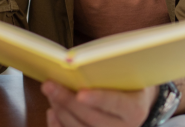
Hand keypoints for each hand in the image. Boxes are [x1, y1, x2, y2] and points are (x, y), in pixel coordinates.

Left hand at [42, 81, 157, 126]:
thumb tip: (78, 64)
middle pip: (92, 118)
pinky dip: (58, 125)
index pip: (116, 103)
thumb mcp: (125, 75)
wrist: (133, 103)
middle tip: (49, 85)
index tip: (80, 94)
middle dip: (67, 101)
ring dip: (61, 110)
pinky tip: (52, 111)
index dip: (98, 99)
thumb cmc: (126, 84)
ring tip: (50, 92)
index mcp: (134, 109)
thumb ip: (108, 72)